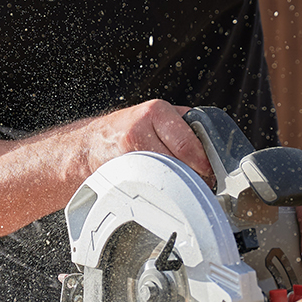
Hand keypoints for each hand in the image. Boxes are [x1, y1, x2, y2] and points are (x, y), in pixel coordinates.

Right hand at [79, 100, 214, 186]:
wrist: (90, 144)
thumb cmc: (125, 129)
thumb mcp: (154, 115)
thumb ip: (182, 121)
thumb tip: (211, 138)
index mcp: (155, 112)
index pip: (187, 143)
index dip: (203, 161)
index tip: (210, 170)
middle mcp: (140, 129)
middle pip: (178, 161)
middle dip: (194, 174)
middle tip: (202, 181)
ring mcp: (128, 152)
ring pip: (166, 175)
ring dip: (180, 184)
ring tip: (184, 185)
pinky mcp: (121, 172)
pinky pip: (150, 185)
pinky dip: (161, 190)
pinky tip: (162, 188)